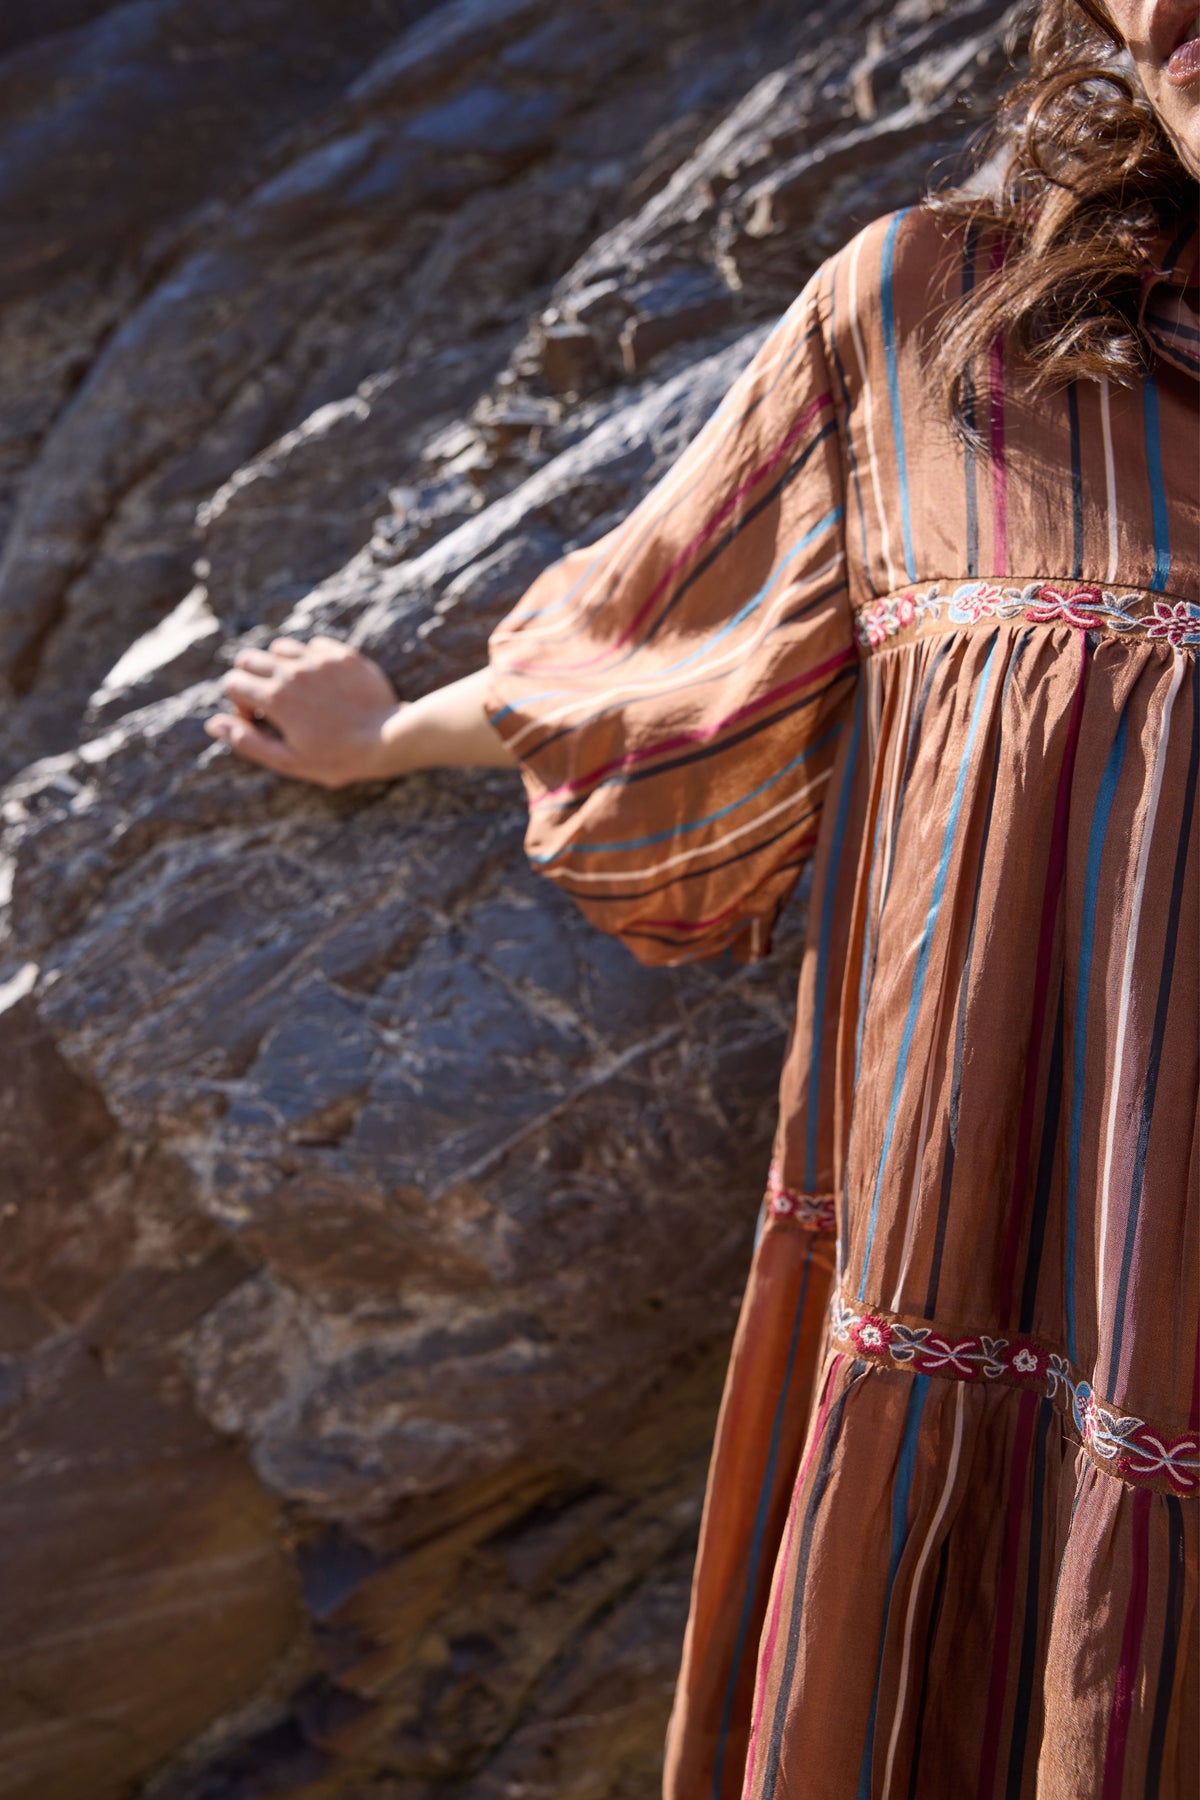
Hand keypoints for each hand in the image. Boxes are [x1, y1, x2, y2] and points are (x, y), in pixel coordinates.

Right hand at [205, 636, 401, 787]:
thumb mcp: (288, 761)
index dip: (240, 704)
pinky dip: (310, 660)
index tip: (261, 721)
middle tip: (273, 704)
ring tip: (298, 692)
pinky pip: (313, 645)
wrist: (390, 738)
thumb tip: (213, 723)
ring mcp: (318, 660)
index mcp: (275, 697)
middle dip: (251, 679)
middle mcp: (292, 671)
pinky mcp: (342, 655)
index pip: (232, 682)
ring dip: (279, 666)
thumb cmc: (338, 758)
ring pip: (280, 647)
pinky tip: (324, 683)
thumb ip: (247, 741)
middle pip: (249, 658)